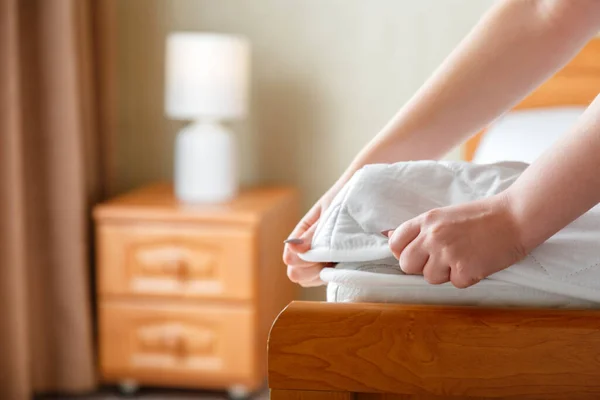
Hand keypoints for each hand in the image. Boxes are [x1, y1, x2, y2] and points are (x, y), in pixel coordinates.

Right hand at [283, 185, 341, 286]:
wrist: (369, 195)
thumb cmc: (348, 198)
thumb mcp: (330, 212)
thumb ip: (313, 233)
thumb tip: (293, 249)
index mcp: (302, 233)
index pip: (290, 259)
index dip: (304, 261)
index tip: (323, 252)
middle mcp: (308, 248)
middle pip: (296, 273)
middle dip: (311, 270)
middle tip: (332, 257)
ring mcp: (321, 259)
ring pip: (309, 280)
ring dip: (322, 274)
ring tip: (341, 259)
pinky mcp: (335, 266)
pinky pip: (326, 280)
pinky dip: (333, 277)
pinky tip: (346, 264)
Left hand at [386, 193, 526, 287]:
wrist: (517, 217)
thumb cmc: (483, 216)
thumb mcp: (446, 215)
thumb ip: (420, 228)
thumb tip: (388, 235)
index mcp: (427, 220)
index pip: (395, 242)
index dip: (403, 252)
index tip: (417, 253)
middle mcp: (433, 236)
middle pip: (406, 264)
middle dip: (420, 267)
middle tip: (440, 261)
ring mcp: (448, 253)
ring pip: (430, 278)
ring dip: (445, 274)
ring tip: (464, 257)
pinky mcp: (465, 270)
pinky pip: (455, 284)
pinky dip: (467, 278)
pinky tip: (478, 262)